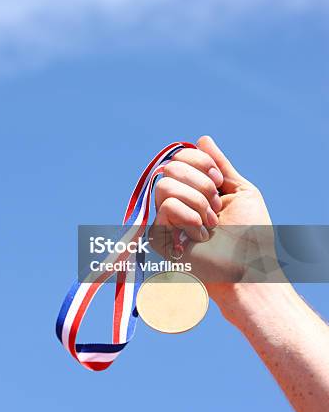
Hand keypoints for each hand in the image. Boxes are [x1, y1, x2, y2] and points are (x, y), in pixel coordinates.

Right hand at [151, 135, 282, 306]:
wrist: (249, 272)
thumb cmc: (252, 237)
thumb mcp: (241, 192)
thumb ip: (221, 166)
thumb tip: (202, 139)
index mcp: (196, 189)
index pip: (181, 158)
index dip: (201, 163)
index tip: (219, 183)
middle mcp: (178, 201)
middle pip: (170, 167)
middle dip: (201, 184)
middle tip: (216, 208)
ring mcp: (166, 219)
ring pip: (164, 185)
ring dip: (197, 203)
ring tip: (210, 225)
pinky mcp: (159, 236)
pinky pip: (167, 208)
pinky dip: (191, 219)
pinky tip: (199, 238)